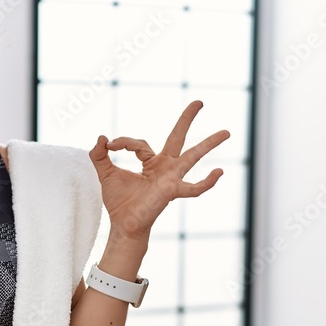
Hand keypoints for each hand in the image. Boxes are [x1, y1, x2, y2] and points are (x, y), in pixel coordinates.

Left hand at [88, 100, 229, 239]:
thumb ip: (99, 155)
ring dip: (209, 144)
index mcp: (151, 162)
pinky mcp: (171, 190)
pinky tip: (219, 172)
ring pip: (193, 157)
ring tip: (226, 132)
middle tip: (199, 102)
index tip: (110, 145)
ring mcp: (171, 178)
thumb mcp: (105, 173)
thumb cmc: (119, 201)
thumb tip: (101, 137)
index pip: (139, 143)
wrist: (122, 224)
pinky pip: (193, 188)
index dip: (123, 142)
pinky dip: (206, 183)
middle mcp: (165, 167)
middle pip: (178, 138)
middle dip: (187, 119)